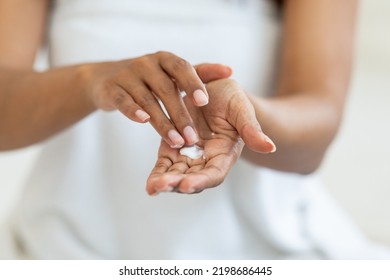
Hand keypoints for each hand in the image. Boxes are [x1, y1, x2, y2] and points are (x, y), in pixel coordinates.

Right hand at [82, 51, 231, 147]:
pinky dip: (132, 110)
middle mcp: (146, 64)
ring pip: (147, 99)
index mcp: (165, 60)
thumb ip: (200, 73)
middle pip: (166, 89)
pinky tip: (143, 121)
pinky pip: (123, 100)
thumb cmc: (149, 78)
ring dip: (162, 122)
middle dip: (181, 114)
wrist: (106, 78)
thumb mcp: (172, 73)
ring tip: (176, 141)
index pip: (182, 67)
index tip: (204, 102)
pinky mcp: (111, 89)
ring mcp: (127, 75)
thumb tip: (229, 71)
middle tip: (193, 137)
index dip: (193, 83)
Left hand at [146, 79, 275, 194]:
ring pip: (176, 174)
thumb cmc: (232, 99)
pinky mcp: (173, 147)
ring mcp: (189, 155)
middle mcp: (207, 159)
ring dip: (165, 181)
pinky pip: (165, 163)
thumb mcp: (242, 109)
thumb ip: (252, 129)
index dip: (202, 180)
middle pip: (193, 178)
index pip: (214, 173)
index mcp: (225, 153)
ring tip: (153, 187)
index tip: (188, 184)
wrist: (215, 90)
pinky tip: (150, 184)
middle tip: (162, 186)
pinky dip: (158, 173)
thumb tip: (270, 147)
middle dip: (177, 184)